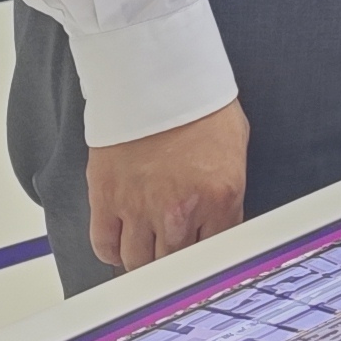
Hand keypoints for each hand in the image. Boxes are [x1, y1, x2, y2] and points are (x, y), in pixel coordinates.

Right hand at [87, 100, 249, 274]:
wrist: (154, 74)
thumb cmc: (197, 103)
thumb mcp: (235, 149)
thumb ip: (229, 195)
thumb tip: (224, 224)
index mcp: (219, 199)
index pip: (215, 256)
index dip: (207, 260)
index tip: (202, 261)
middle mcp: (179, 211)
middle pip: (174, 266)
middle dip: (175, 264)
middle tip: (172, 256)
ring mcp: (139, 207)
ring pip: (138, 263)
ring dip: (144, 262)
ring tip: (147, 251)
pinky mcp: (106, 198)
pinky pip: (105, 245)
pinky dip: (112, 251)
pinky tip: (122, 244)